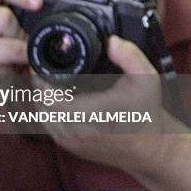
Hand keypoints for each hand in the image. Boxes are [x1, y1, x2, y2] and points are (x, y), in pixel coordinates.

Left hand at [44, 36, 178, 173]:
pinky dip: (48, 108)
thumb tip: (111, 41)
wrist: (151, 148)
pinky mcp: (69, 147)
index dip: (40, 76)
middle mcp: (74, 132)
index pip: (46, 95)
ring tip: (49, 78)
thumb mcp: (146, 79)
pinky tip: (56, 95)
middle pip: (39, 102)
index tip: (42, 61)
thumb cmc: (146, 113)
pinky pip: (48, 124)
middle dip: (39, 83)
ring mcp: (69, 142)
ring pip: (41, 113)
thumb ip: (130, 56)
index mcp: (87, 115)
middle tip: (43, 65)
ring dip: (42, 95)